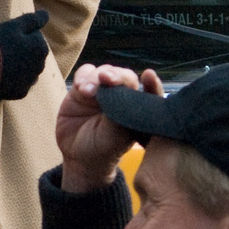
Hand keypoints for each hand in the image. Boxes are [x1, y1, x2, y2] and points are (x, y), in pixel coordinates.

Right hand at [0, 10, 50, 101]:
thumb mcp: (14, 25)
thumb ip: (33, 20)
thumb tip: (47, 14)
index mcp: (41, 48)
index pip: (35, 38)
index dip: (20, 36)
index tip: (7, 38)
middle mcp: (41, 66)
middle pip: (33, 55)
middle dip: (22, 52)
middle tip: (3, 50)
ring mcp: (31, 81)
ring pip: (27, 70)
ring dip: (19, 66)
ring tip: (2, 63)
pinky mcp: (21, 93)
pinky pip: (19, 84)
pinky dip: (13, 80)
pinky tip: (2, 75)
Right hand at [57, 63, 164, 192]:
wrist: (77, 156)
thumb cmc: (103, 149)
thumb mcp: (114, 135)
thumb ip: (118, 112)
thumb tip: (117, 89)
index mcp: (138, 108)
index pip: (150, 91)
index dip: (151, 82)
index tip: (149, 76)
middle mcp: (123, 96)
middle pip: (124, 76)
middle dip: (117, 76)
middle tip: (106, 78)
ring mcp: (103, 90)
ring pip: (104, 71)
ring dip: (95, 77)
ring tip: (85, 91)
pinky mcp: (84, 87)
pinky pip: (85, 73)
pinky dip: (83, 76)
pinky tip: (79, 87)